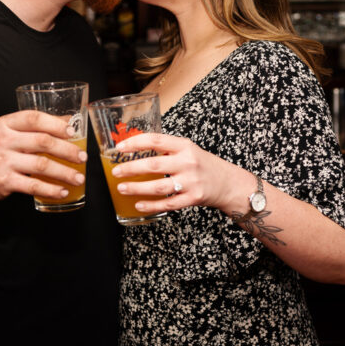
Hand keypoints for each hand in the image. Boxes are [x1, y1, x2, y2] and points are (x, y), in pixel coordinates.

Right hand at [0, 110, 86, 204]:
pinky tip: (63, 191)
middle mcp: (3, 141)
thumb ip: (35, 126)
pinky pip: (33, 186)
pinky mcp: (4, 182)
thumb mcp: (10, 132)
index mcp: (5, 124)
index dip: (56, 124)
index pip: (34, 118)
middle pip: (42, 142)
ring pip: (41, 165)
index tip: (72, 132)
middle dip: (67, 150)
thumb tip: (69, 121)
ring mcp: (3, 162)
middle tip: (82, 157)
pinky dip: (51, 190)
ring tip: (79, 177)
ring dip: (64, 172)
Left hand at [110, 132, 246, 214]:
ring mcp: (191, 182)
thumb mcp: (187, 149)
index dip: (135, 143)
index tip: (120, 148)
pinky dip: (151, 205)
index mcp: (184, 146)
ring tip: (122, 188)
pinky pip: (167, 204)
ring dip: (137, 188)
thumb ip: (166, 148)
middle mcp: (187, 162)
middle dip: (130, 168)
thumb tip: (134, 148)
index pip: (155, 140)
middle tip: (116, 171)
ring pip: (158, 186)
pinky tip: (138, 204)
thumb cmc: (202, 164)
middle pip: (154, 165)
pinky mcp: (193, 198)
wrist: (228, 182)